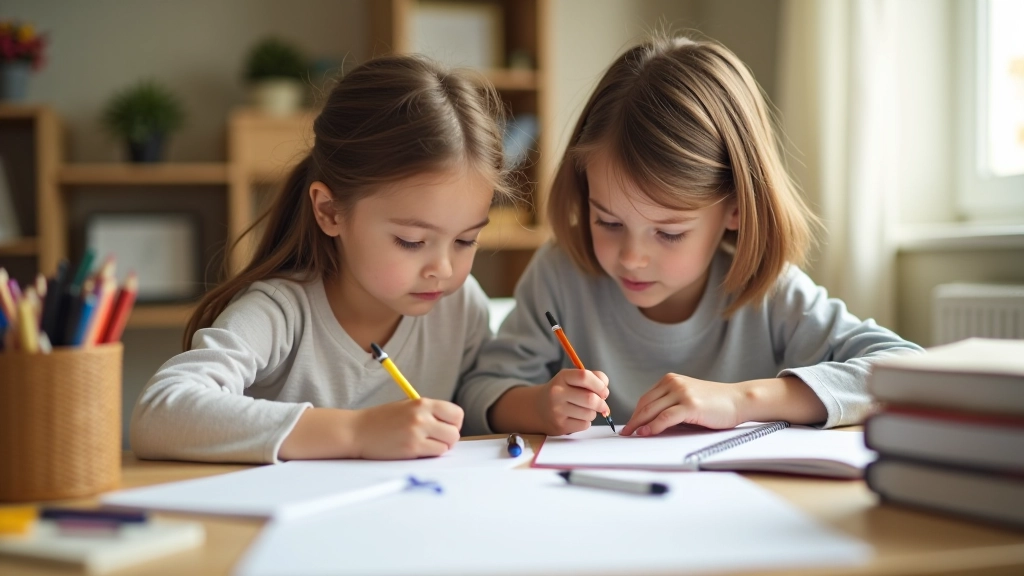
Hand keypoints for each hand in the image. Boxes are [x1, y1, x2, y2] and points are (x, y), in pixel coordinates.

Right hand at [351, 399, 463, 458]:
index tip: (446, 427)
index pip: (456, 413)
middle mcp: (422, 416)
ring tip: (425, 444)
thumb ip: (428, 411)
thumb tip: (450, 423)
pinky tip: (418, 450)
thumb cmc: (381, 420)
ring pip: (448, 444)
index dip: (454, 423)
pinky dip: (431, 454)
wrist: (357, 431)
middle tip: (437, 439)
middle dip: (449, 437)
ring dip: (440, 447)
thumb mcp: (406, 406)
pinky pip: (436, 453)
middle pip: (454, 431)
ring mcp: (417, 432)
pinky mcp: (412, 448)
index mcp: (422, 402)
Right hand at [534, 369, 609, 435]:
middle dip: (602, 403)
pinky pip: (584, 425)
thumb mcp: (572, 379)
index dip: (600, 385)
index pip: (585, 376)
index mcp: (562, 377)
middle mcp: (557, 393)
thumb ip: (593, 378)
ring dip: (593, 413)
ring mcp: (557, 410)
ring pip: (589, 414)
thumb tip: (605, 390)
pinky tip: (577, 418)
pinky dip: (586, 422)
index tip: (604, 391)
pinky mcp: (560, 425)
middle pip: (590, 399)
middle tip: (602, 404)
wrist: (538, 408)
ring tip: (584, 410)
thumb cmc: (562, 392)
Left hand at [620, 373, 742, 435]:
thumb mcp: (688, 400)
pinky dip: (653, 426)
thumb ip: (670, 407)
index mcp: (671, 380)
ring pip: (652, 410)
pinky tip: (646, 432)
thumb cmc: (715, 404)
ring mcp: (682, 392)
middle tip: (625, 432)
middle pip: (645, 404)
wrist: (738, 400)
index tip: (629, 425)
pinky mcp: (690, 405)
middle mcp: (674, 383)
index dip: (635, 413)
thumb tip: (649, 424)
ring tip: (632, 435)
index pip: (646, 398)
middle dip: (634, 420)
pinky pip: (665, 417)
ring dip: (639, 424)